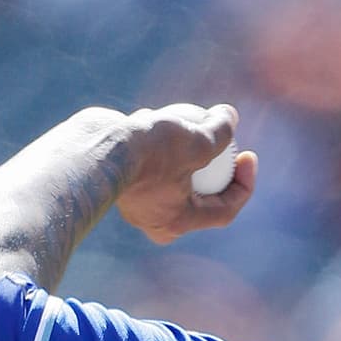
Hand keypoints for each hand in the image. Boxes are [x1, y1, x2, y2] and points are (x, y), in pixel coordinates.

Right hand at [117, 103, 256, 243]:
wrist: (92, 147)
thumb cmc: (147, 151)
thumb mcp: (195, 140)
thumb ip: (219, 132)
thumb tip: (232, 118)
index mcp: (178, 223)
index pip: (226, 209)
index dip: (244, 182)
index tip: (248, 153)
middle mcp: (157, 222)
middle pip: (200, 195)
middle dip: (214, 166)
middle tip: (223, 140)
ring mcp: (137, 204)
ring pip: (173, 178)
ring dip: (184, 150)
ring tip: (190, 121)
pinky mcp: (122, 182)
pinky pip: (151, 167)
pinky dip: (159, 147)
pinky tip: (161, 118)